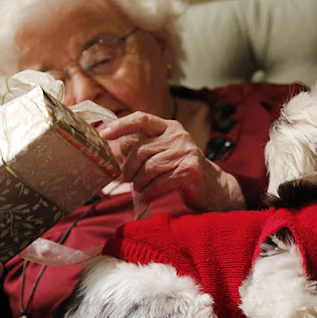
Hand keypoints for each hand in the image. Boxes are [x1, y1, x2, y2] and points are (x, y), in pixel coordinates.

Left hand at [99, 111, 245, 212]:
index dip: (120, 125)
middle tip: (127, 179)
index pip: (141, 119)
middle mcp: (179, 136)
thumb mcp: (163, 155)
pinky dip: (148, 193)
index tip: (103, 133)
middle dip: (128, 168)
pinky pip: (158, 183)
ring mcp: (186, 152)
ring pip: (148, 168)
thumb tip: (121, 143)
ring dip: (139, 183)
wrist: (213, 188)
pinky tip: (148, 197)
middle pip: (140, 149)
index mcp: (170, 128)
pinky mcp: (189, 171)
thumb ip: (144, 148)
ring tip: (140, 189)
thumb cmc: (182, 170)